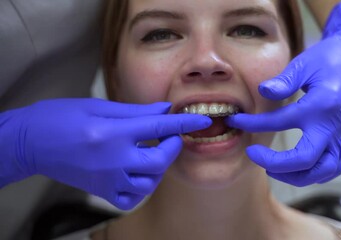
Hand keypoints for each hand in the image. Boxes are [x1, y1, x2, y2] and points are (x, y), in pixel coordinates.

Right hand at [0, 98, 210, 209]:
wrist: (31, 142)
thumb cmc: (61, 117)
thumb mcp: (99, 107)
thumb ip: (136, 111)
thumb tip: (165, 110)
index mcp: (112, 133)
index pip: (158, 128)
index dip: (184, 124)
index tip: (202, 120)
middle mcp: (113, 159)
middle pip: (159, 161)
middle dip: (174, 147)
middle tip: (173, 137)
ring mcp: (107, 179)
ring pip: (149, 182)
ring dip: (160, 167)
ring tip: (154, 153)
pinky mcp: (101, 191)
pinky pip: (132, 198)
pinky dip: (143, 187)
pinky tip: (140, 173)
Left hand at [227, 1, 340, 185]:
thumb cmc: (329, 58)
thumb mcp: (304, 63)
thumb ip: (284, 81)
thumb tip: (262, 90)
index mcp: (320, 105)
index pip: (280, 122)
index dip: (253, 124)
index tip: (236, 121)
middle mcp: (331, 126)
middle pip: (304, 159)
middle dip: (275, 163)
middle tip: (253, 154)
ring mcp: (339, 135)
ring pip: (322, 171)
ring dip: (296, 176)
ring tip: (273, 168)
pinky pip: (332, 167)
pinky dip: (314, 174)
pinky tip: (296, 169)